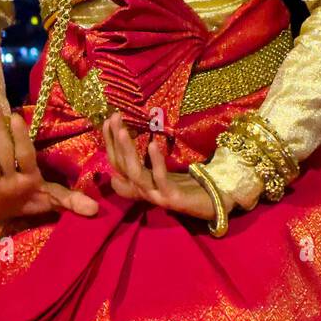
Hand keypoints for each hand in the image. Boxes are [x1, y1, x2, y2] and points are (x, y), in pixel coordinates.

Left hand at [0, 104, 98, 225]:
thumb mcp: (52, 199)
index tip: (15, 116)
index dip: (20, 136)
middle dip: (0, 131)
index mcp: (30, 182)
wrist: (6, 224)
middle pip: (5, 156)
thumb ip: (71, 200)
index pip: (26, 156)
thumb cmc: (31, 201)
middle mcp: (11, 187)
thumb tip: (97, 208)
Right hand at [100, 112, 228, 220]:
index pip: (117, 162)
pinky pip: (160, 179)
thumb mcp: (164, 171)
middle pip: (121, 166)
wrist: (213, 202)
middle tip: (113, 118)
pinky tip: (153, 144)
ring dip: (127, 151)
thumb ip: (148, 162)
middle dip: (115, 141)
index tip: (107, 120)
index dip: (110, 142)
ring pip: (134, 173)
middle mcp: (143, 190)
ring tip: (123, 130)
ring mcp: (156, 195)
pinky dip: (156, 161)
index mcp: (140, 183)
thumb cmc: (188, 184)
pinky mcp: (171, 198)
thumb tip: (136, 140)